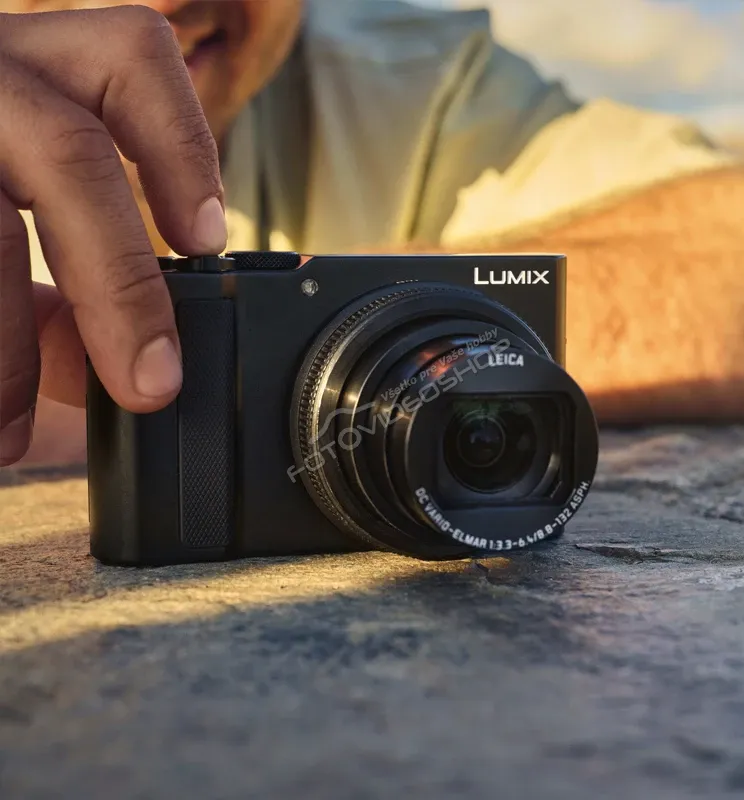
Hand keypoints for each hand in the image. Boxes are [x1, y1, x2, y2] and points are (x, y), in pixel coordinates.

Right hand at [0, 7, 226, 466]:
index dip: (181, 145)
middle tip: (151, 386)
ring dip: (2, 354)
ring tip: (7, 437)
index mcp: (31, 71)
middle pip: (69, 152)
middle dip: (120, 284)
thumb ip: (77, 270)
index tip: (202, 240)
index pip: (130, 55)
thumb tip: (132, 366)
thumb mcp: (9, 204)